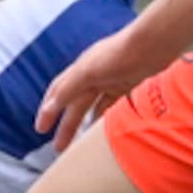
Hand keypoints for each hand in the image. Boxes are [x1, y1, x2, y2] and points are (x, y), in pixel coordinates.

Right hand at [37, 16, 171, 147]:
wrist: (152, 45)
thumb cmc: (119, 53)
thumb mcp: (88, 71)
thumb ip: (68, 89)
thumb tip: (49, 108)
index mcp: (79, 69)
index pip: (57, 92)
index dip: (47, 110)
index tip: (40, 129)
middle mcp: (92, 74)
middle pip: (74, 104)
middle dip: (65, 125)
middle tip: (59, 147)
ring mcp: (109, 79)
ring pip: (91, 106)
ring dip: (84, 123)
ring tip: (79, 143)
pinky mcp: (126, 83)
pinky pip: (110, 104)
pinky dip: (104, 117)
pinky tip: (103, 128)